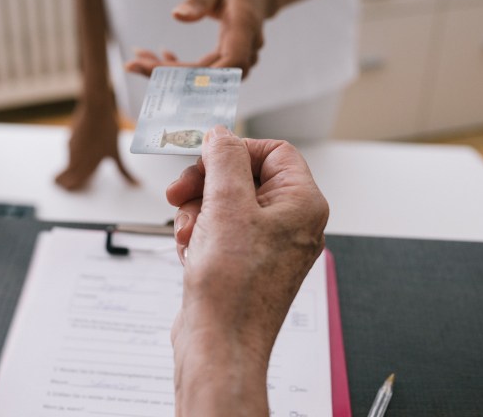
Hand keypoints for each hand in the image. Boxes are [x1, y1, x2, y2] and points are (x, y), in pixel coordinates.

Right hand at [55, 97, 137, 190]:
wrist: (95, 109)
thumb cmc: (107, 130)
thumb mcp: (116, 153)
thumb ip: (124, 171)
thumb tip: (137, 184)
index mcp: (87, 165)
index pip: (69, 184)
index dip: (71, 187)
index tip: (77, 187)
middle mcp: (75, 159)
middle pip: (64, 177)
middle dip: (68, 181)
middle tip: (80, 178)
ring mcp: (71, 149)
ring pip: (69, 164)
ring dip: (76, 166)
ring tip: (92, 157)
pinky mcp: (69, 139)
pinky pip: (71, 152)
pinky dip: (77, 154)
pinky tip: (89, 145)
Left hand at [126, 0, 274, 77]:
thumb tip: (178, 16)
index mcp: (245, 28)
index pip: (228, 63)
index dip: (195, 74)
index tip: (157, 68)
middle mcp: (245, 50)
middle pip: (207, 76)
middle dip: (168, 75)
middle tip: (132, 64)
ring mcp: (236, 61)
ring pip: (200, 79)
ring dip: (169, 74)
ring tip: (139, 58)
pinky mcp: (225, 64)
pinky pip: (200, 74)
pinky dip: (177, 69)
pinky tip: (161, 54)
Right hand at [166, 126, 328, 415]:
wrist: (219, 346)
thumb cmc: (233, 287)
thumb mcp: (227, 205)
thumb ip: (224, 159)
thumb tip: (221, 135)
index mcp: (302, 204)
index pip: (274, 151)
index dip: (236, 150)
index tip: (205, 157)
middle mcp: (291, 223)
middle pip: (244, 177)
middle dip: (207, 185)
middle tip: (179, 194)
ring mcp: (268, 245)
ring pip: (226, 203)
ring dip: (197, 211)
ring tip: (187, 234)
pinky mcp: (246, 263)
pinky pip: (220, 230)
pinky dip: (199, 234)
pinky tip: (189, 251)